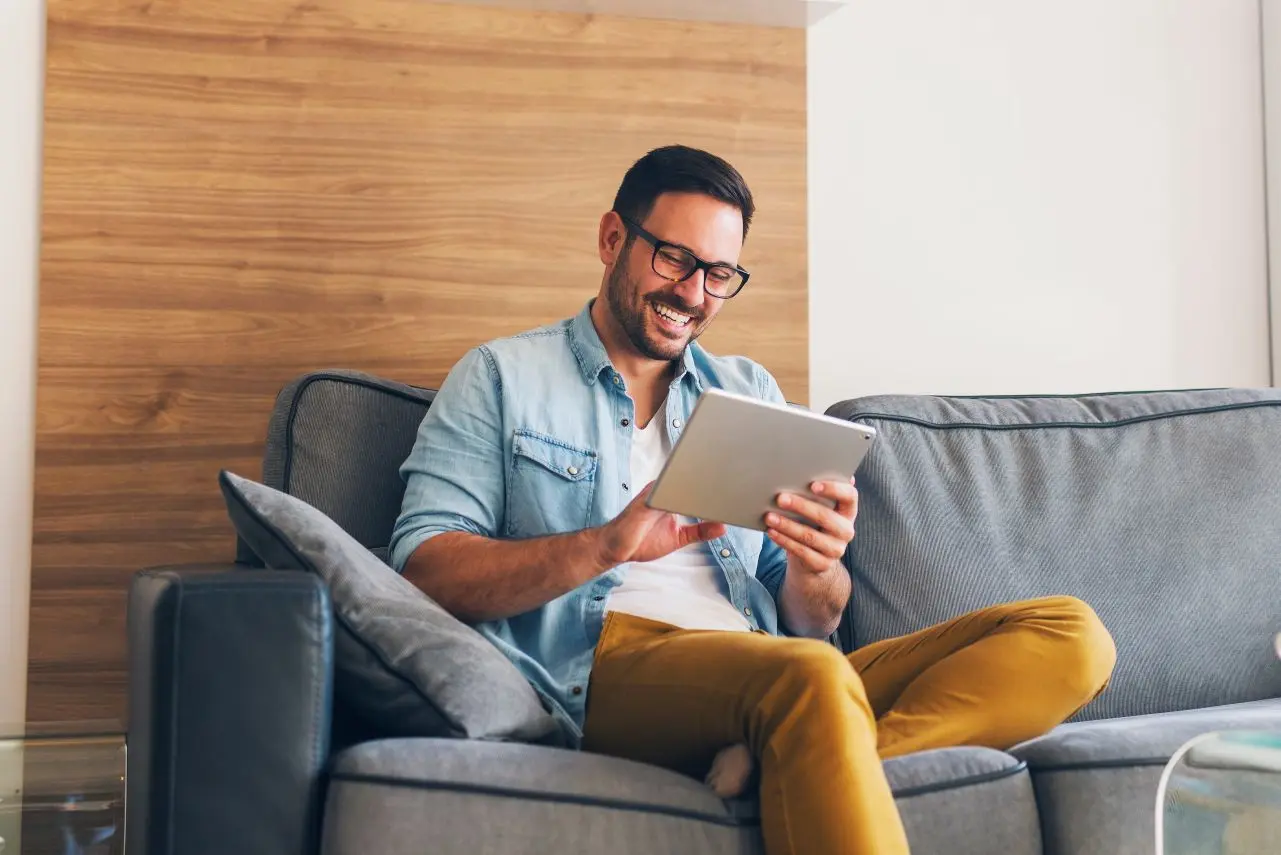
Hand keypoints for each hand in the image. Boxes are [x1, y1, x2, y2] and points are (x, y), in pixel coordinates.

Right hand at [597, 483, 726, 566]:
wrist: (615, 548)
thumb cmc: (642, 540)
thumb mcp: (679, 538)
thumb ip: (699, 531)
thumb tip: (722, 527)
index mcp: (669, 494)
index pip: (694, 485)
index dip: (713, 484)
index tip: (735, 482)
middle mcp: (661, 489)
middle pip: (690, 479)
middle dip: (711, 479)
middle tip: (737, 476)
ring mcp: (653, 493)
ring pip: (681, 483)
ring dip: (699, 483)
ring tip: (723, 483)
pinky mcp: (646, 502)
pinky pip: (667, 495)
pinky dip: (682, 495)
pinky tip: (699, 498)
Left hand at [764, 477, 857, 572]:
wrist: (814, 561)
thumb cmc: (813, 525)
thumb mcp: (819, 510)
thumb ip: (816, 494)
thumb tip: (800, 469)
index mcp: (848, 511)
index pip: (850, 495)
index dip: (834, 489)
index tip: (813, 484)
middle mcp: (846, 531)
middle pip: (825, 516)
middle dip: (801, 506)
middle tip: (780, 498)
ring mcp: (836, 550)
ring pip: (810, 536)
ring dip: (787, 525)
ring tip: (769, 516)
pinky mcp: (822, 564)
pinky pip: (801, 551)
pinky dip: (784, 540)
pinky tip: (771, 532)